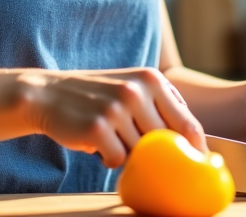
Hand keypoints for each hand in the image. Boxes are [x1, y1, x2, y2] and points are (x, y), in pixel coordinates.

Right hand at [21, 67, 206, 168]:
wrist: (48, 93)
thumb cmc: (98, 98)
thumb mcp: (133, 89)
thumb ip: (163, 108)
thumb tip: (197, 145)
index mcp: (153, 80)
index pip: (188, 123)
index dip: (195, 149)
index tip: (196, 165)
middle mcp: (137, 91)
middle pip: (166, 142)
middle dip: (156, 153)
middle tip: (136, 146)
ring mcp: (117, 108)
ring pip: (141, 153)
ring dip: (128, 153)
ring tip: (111, 136)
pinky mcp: (97, 128)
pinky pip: (118, 160)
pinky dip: (109, 158)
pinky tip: (97, 144)